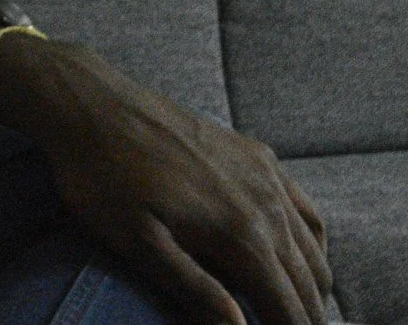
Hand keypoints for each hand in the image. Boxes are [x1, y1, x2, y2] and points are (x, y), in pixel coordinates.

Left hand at [0, 36, 331, 324]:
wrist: (92, 105)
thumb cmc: (103, 179)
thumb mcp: (138, 243)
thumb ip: (194, 289)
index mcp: (241, 234)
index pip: (288, 307)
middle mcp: (267, 203)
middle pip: (309, 282)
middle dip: (308, 320)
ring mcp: (265, 173)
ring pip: (315, 248)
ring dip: (313, 288)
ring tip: (297, 314)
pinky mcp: (256, 153)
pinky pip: (305, 207)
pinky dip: (312, 244)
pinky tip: (297, 257)